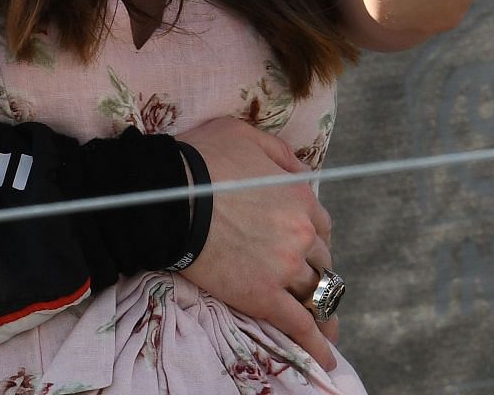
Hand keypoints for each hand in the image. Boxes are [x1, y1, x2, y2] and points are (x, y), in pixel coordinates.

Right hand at [176, 117, 337, 370]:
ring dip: (320, 308)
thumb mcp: (245, 135)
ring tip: (324, 325)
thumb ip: (280, 153)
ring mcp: (285, 268)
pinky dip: (316, 344)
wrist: (169, 196)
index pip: (321, 226)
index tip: (301, 246)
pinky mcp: (264, 296)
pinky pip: (300, 325)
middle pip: (320, 260)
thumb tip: (302, 170)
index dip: (311, 237)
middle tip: (303, 281)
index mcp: (301, 198)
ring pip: (315, 293)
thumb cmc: (202, 159)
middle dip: (313, 269)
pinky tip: (324, 359)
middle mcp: (301, 234)